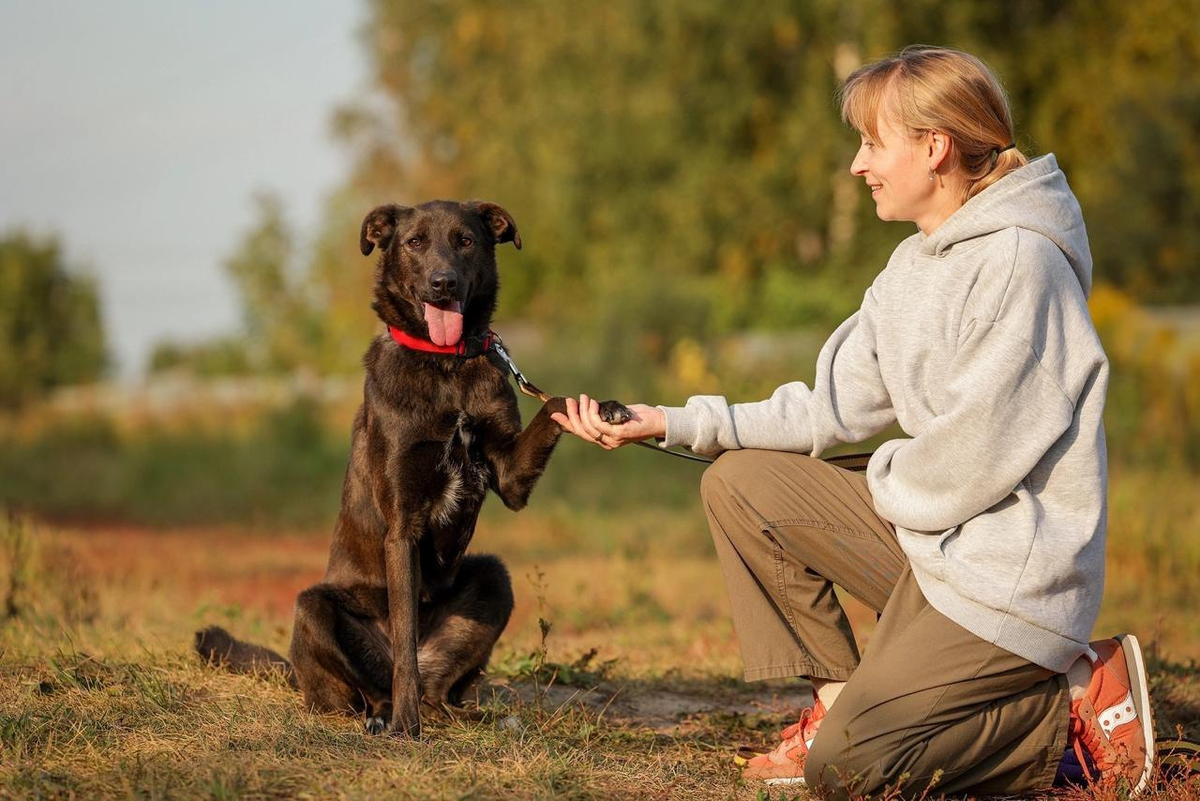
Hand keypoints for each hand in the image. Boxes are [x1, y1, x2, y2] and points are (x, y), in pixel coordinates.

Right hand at [551, 394, 665, 449]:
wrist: (657, 422)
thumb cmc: (637, 417)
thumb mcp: (614, 414)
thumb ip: (600, 414)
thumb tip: (584, 406)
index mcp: (603, 439)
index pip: (580, 433)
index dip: (566, 424)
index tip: (555, 414)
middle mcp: (606, 442)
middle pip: (581, 431)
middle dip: (572, 416)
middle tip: (570, 401)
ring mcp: (612, 440)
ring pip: (588, 427)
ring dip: (583, 411)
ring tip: (584, 398)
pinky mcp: (618, 434)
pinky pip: (598, 424)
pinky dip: (592, 413)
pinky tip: (592, 403)